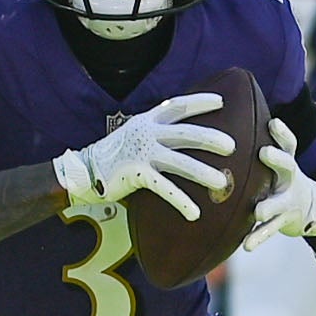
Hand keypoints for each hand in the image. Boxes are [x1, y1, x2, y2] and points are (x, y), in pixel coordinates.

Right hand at [52, 92, 230, 220]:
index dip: (199, 102)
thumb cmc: (115, 154)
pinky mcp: (136, 174)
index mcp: (147, 120)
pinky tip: (195, 213)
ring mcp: (142, 153)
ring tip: (222, 182)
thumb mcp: (136, 134)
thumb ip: (157, 131)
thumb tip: (183, 133)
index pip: (177, 106)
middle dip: (209, 139)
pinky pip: (164, 188)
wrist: (84, 170)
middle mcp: (146, 133)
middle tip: (231, 146)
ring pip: (180, 162)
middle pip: (185, 133)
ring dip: (202, 173)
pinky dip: (180, 201)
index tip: (220, 102)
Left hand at [242, 118, 315, 249]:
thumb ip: (265, 144)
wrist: (311, 208)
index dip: (282, 132)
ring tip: (258, 211)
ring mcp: (288, 202)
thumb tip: (238, 111)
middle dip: (277, 159)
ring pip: (279, 203)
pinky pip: (269, 230)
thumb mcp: (280, 161)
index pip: (289, 143)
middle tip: (265, 152)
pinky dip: (258, 238)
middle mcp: (290, 180)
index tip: (272, 122)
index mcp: (287, 163)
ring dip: (269, 206)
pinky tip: (246, 246)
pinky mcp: (282, 222)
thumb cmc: (282, 178)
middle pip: (288, 166)